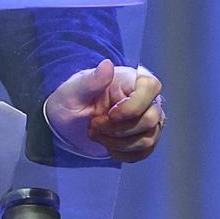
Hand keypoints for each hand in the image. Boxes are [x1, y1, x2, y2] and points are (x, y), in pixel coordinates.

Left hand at [44, 60, 166, 161]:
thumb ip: (92, 80)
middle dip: (117, 129)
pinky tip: (106, 144)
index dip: (134, 106)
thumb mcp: (74, 90)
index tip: (110, 113)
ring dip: (116, 143)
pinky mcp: (144, 139)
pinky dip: (121, 153)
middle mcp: (145, 100)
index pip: (151, 87)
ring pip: (147, 140)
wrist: (67, 123)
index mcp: (131, 80)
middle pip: (150, 119)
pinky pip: (142, 153)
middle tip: (94, 125)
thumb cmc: (72, 101)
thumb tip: (107, 65)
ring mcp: (147, 121)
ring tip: (96, 134)